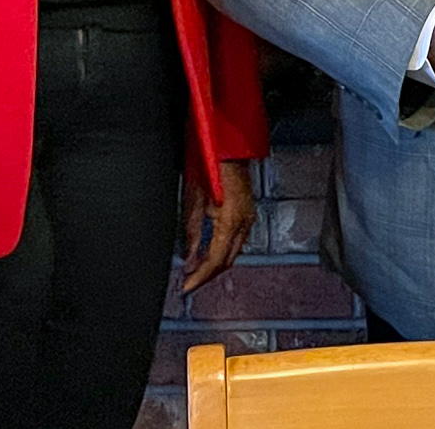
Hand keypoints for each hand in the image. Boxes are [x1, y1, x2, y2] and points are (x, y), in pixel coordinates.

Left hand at [183, 159, 256, 292]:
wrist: (229, 146)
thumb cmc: (211, 163)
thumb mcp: (192, 199)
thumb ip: (191, 232)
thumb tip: (188, 257)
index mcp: (230, 220)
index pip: (214, 261)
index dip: (199, 278)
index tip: (186, 288)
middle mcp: (244, 221)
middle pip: (226, 261)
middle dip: (206, 275)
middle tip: (188, 283)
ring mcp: (249, 217)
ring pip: (232, 253)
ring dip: (214, 264)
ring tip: (194, 271)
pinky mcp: (247, 213)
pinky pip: (236, 241)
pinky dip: (221, 251)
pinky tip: (207, 253)